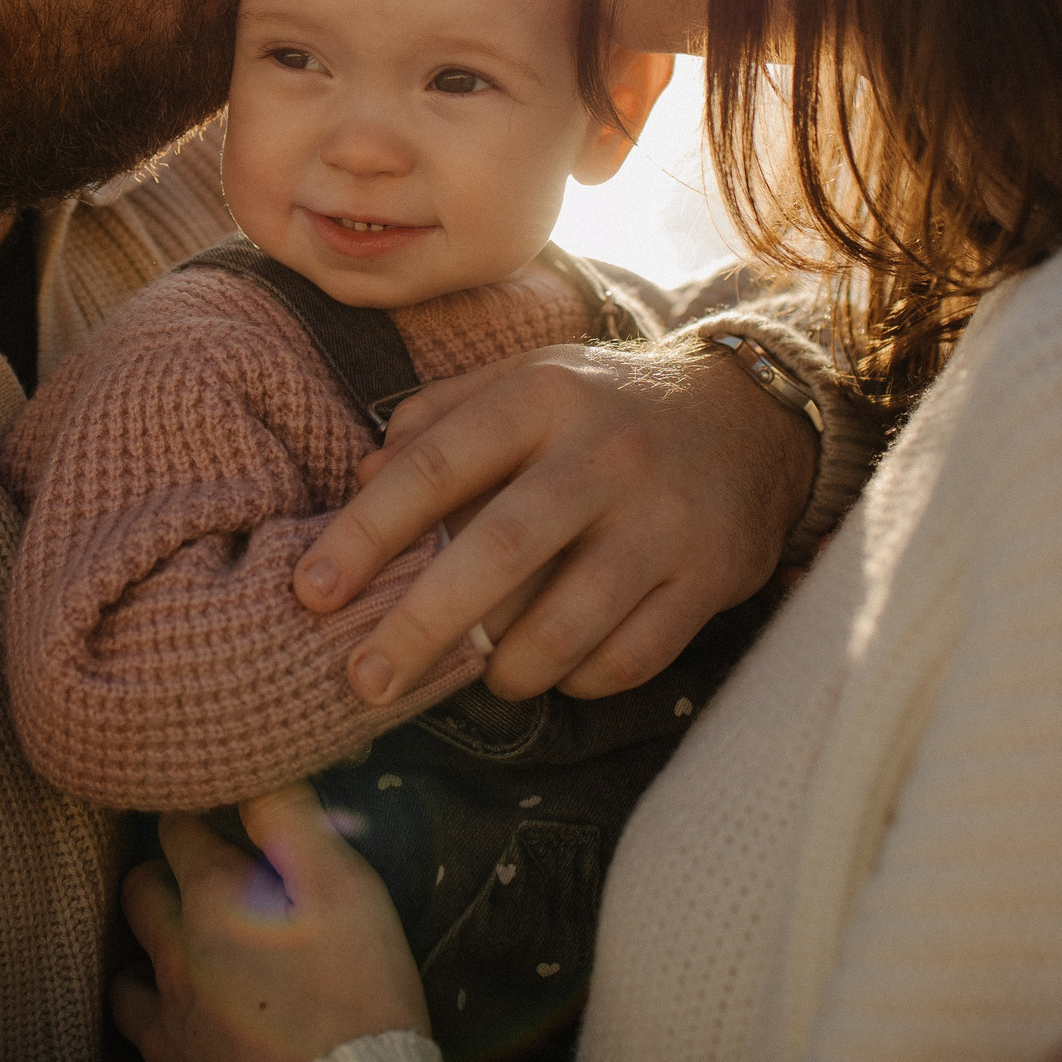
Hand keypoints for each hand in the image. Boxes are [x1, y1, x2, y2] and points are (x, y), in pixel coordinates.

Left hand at [114, 784, 426, 1061]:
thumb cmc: (355, 992)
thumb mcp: (345, 889)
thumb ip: (293, 822)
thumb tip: (259, 768)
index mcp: (213, 900)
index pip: (177, 828)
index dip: (196, 811)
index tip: (217, 809)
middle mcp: (175, 956)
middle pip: (139, 892)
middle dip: (160, 872)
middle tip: (198, 875)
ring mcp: (169, 1019)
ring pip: (126, 973)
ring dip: (147, 953)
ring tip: (182, 951)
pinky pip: (139, 1033)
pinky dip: (153, 1015)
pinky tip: (179, 1016)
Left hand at [293, 336, 815, 703]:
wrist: (750, 416)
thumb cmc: (604, 409)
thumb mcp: (526, 381)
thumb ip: (439, 418)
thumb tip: (359, 478)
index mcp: (542, 396)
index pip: (435, 467)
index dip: (364, 534)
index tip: (311, 593)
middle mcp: (604, 454)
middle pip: (498, 551)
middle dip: (419, 626)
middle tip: (364, 679)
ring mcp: (662, 520)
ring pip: (567, 622)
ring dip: (506, 668)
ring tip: (478, 677)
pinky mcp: (709, 576)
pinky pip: (629, 658)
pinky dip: (578, 679)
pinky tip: (557, 671)